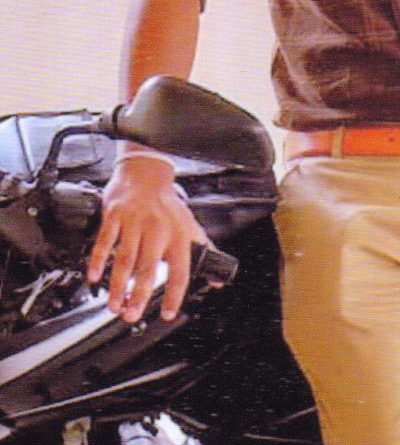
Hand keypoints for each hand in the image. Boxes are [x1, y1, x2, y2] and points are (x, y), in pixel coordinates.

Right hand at [87, 157, 206, 323]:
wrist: (146, 173)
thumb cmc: (167, 205)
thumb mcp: (190, 226)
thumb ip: (203, 252)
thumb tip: (217, 279)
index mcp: (178, 235)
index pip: (180, 270)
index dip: (175, 295)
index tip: (167, 314)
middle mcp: (157, 229)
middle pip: (148, 268)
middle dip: (139, 295)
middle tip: (131, 315)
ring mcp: (135, 222)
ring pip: (125, 259)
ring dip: (118, 285)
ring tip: (114, 305)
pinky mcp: (115, 215)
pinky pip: (105, 241)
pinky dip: (98, 261)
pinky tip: (95, 277)